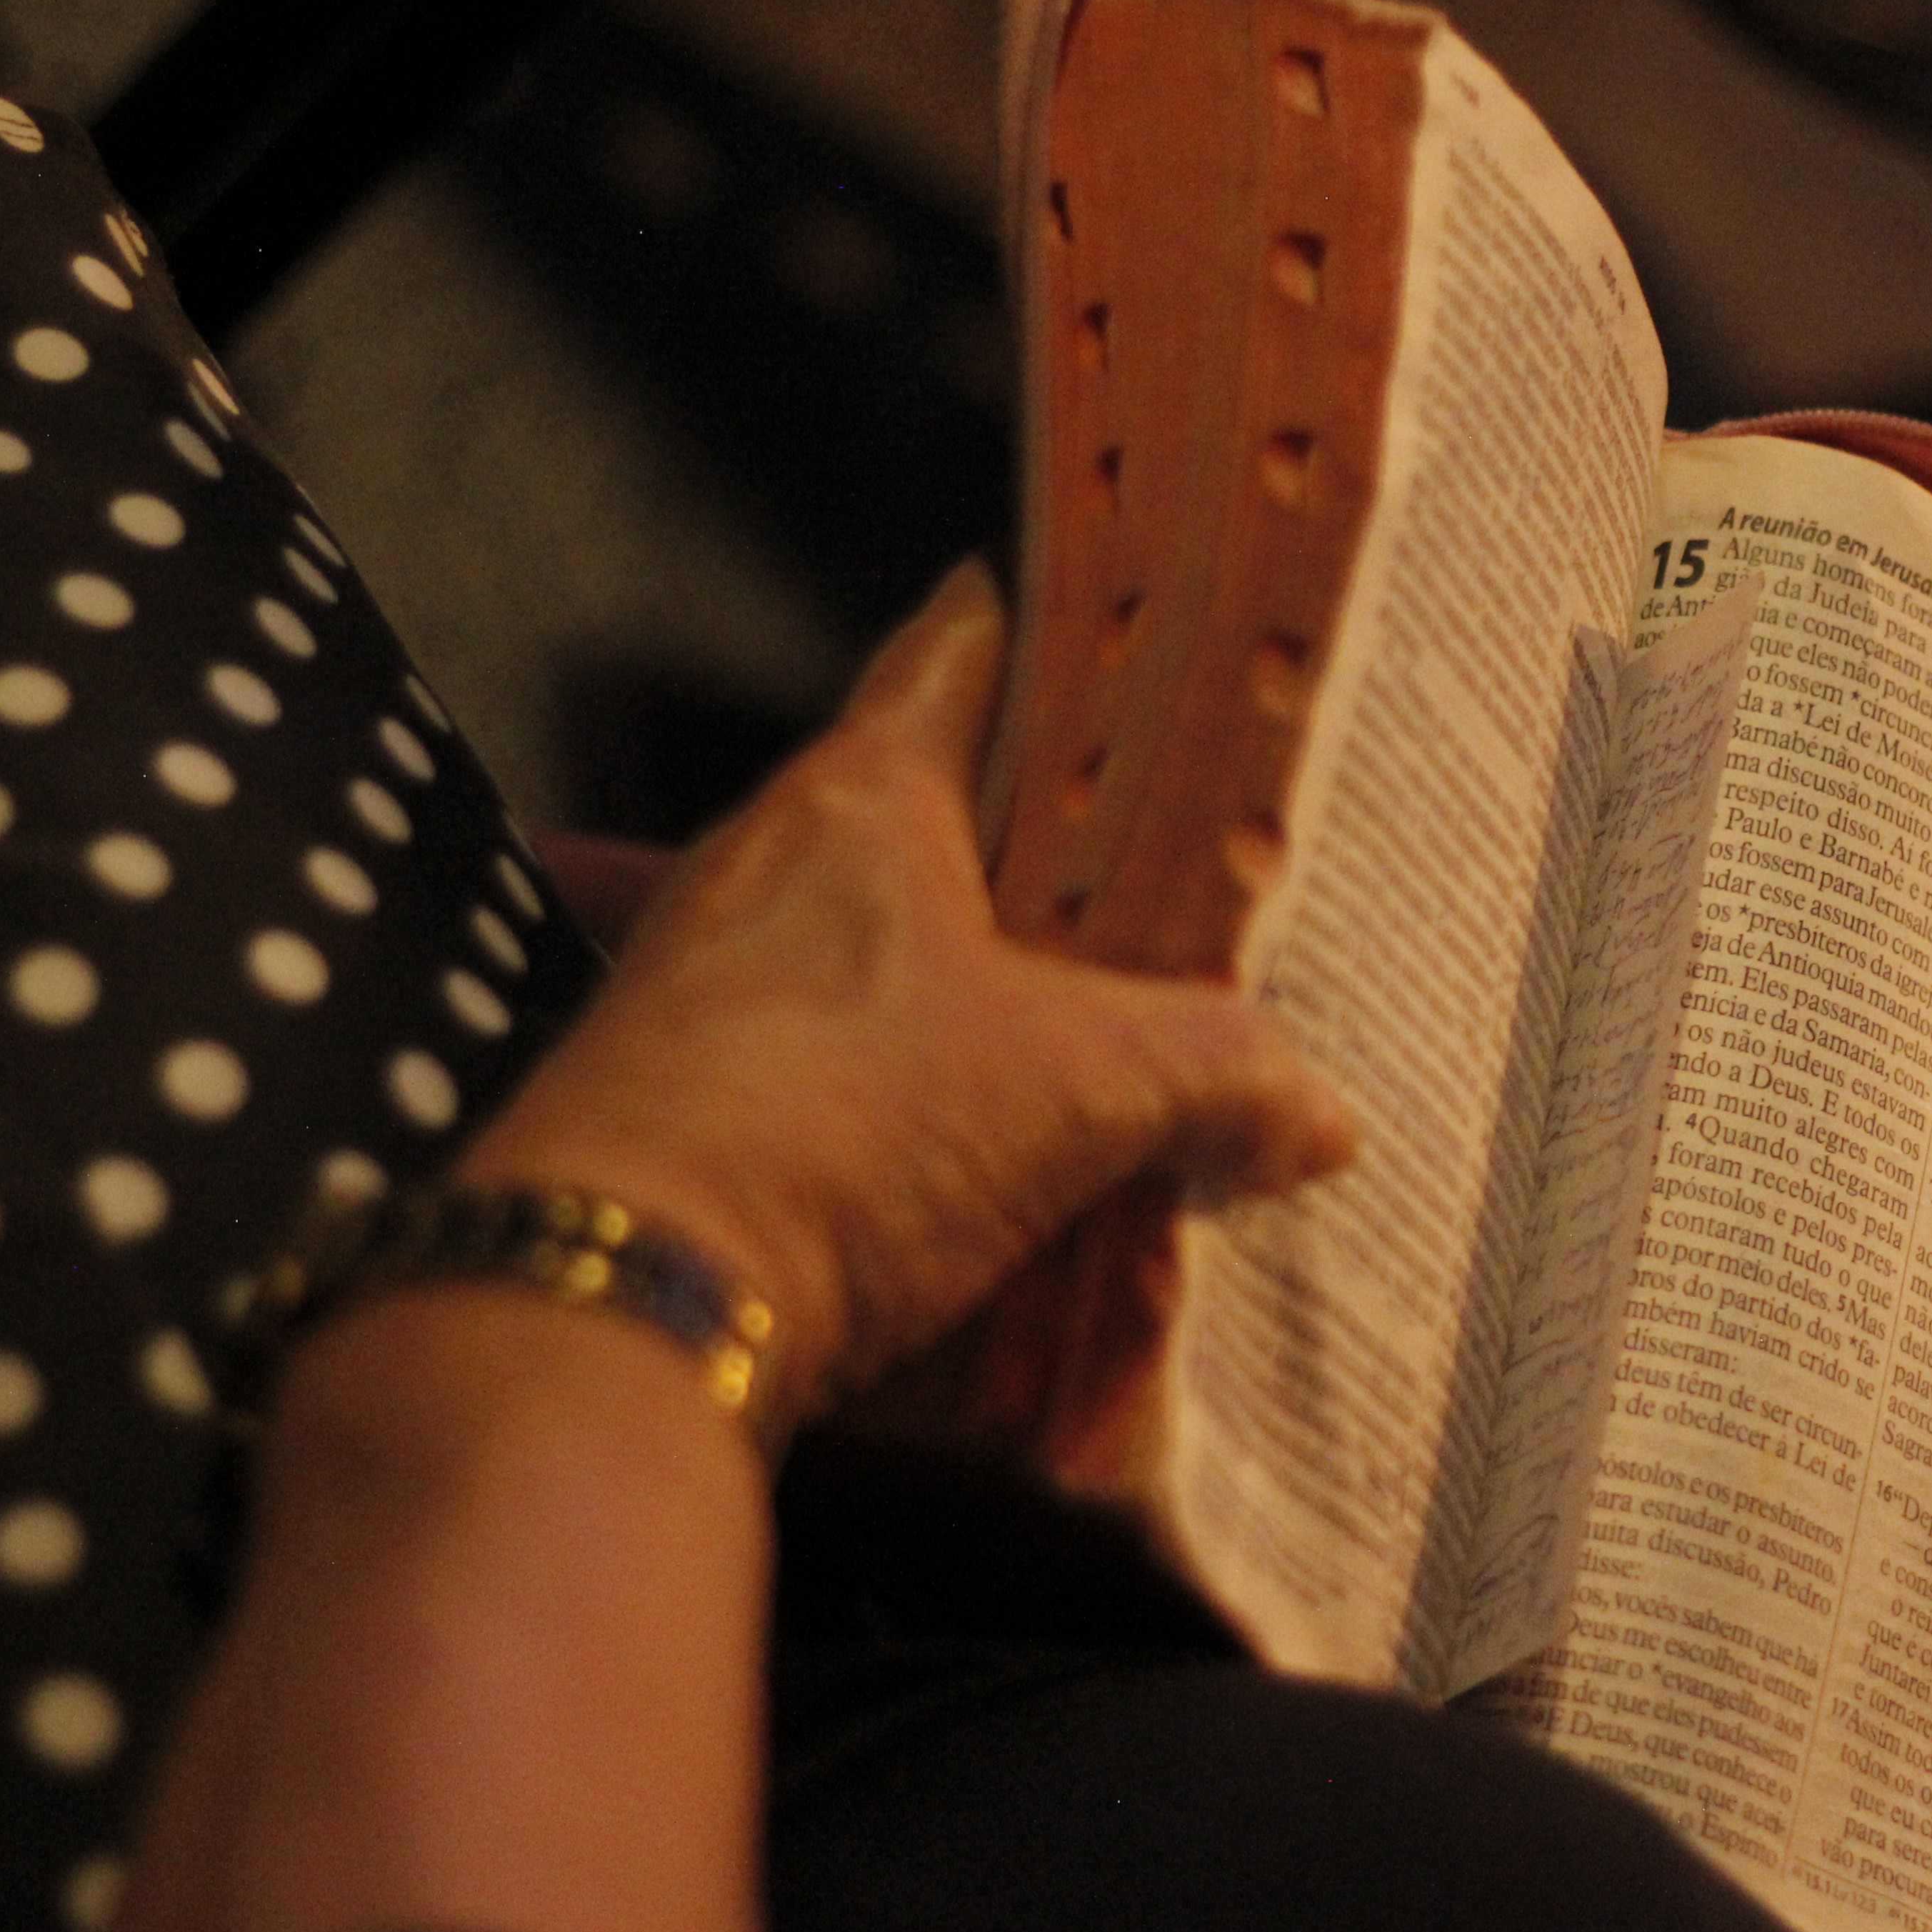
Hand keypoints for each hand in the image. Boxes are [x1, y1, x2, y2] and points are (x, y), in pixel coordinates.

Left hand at [457, 558, 1353, 1422]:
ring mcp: (704, 991)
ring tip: (1104, 1051)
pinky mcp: (677, 1114)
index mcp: (858, 796)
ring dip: (977, 1000)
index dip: (1049, 625)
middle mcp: (763, 866)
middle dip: (1047, 855)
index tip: (1123, 626)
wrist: (618, 1306)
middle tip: (1173, 884)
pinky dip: (909, 1112)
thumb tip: (1314, 1112)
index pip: (958, 649)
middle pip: (929, 817)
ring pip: (875, 958)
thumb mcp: (1080, 1089)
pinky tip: (989, 1176)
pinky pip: (827, 1082)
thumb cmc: (836, 1127)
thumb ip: (1215, 1075)